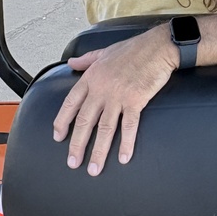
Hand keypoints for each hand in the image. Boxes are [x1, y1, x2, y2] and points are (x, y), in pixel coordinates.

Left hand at [52, 26, 177, 175]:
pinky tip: (123, 157)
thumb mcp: (104, 51)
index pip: (71, 103)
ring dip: (98, 151)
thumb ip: (86, 60)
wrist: (158, 47)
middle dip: (77, 145)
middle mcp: (102, 89)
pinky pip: (129, 126)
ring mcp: (119, 96)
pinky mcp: (136, 101)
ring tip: (94, 169)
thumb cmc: (134, 48)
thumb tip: (71, 62)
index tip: (58, 137)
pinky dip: (126, 143)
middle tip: (73, 163)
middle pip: (85, 121)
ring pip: (104, 128)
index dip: (62, 121)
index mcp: (92, 77)